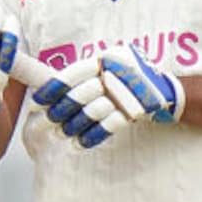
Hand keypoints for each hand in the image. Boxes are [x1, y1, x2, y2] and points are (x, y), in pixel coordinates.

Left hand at [31, 44, 184, 147]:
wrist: (165, 91)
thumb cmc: (128, 77)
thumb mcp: (110, 65)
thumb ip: (86, 73)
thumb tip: (48, 87)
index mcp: (106, 58)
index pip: (73, 73)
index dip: (52, 88)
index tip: (36, 101)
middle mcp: (116, 73)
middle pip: (80, 95)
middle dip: (60, 111)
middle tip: (47, 121)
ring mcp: (127, 92)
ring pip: (92, 112)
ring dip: (73, 126)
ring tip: (60, 133)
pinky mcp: (135, 110)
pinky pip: (109, 125)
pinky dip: (92, 136)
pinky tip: (79, 144)